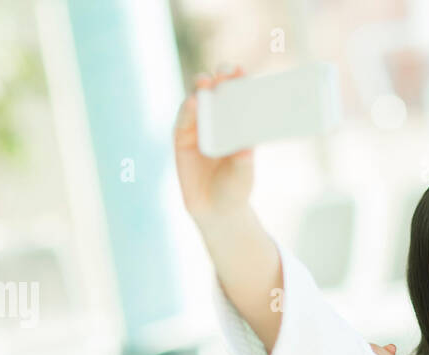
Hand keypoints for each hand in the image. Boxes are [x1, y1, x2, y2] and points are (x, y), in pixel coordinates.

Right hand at [174, 67, 253, 224]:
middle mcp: (215, 120)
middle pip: (215, 92)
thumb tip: (247, 148)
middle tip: (224, 73)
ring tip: (205, 82)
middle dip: (218, 78)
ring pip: (197, 101)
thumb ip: (244, 159)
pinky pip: (183, 120)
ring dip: (201, 89)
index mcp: (235, 123)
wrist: (217, 210)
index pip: (235, 96)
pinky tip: (193, 102)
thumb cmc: (236, 187)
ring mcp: (197, 127)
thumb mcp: (244, 173)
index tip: (241, 71)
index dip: (237, 81)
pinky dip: (188, 110)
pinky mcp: (181, 138)